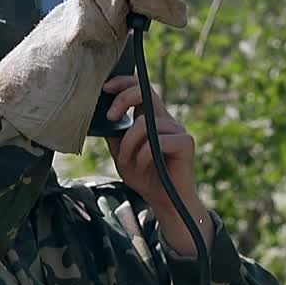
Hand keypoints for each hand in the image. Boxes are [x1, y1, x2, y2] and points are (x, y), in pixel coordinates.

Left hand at [102, 75, 212, 253]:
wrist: (165, 201)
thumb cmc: (145, 177)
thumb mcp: (122, 153)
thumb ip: (115, 133)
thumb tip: (100, 114)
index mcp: (152, 119)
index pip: (141, 88)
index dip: (123, 82)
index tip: (104, 88)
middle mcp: (166, 120)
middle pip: (145, 92)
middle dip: (122, 99)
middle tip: (110, 118)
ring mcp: (178, 130)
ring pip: (144, 124)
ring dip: (129, 145)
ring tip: (129, 162)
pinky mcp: (186, 142)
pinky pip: (157, 141)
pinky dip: (143, 155)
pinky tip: (143, 166)